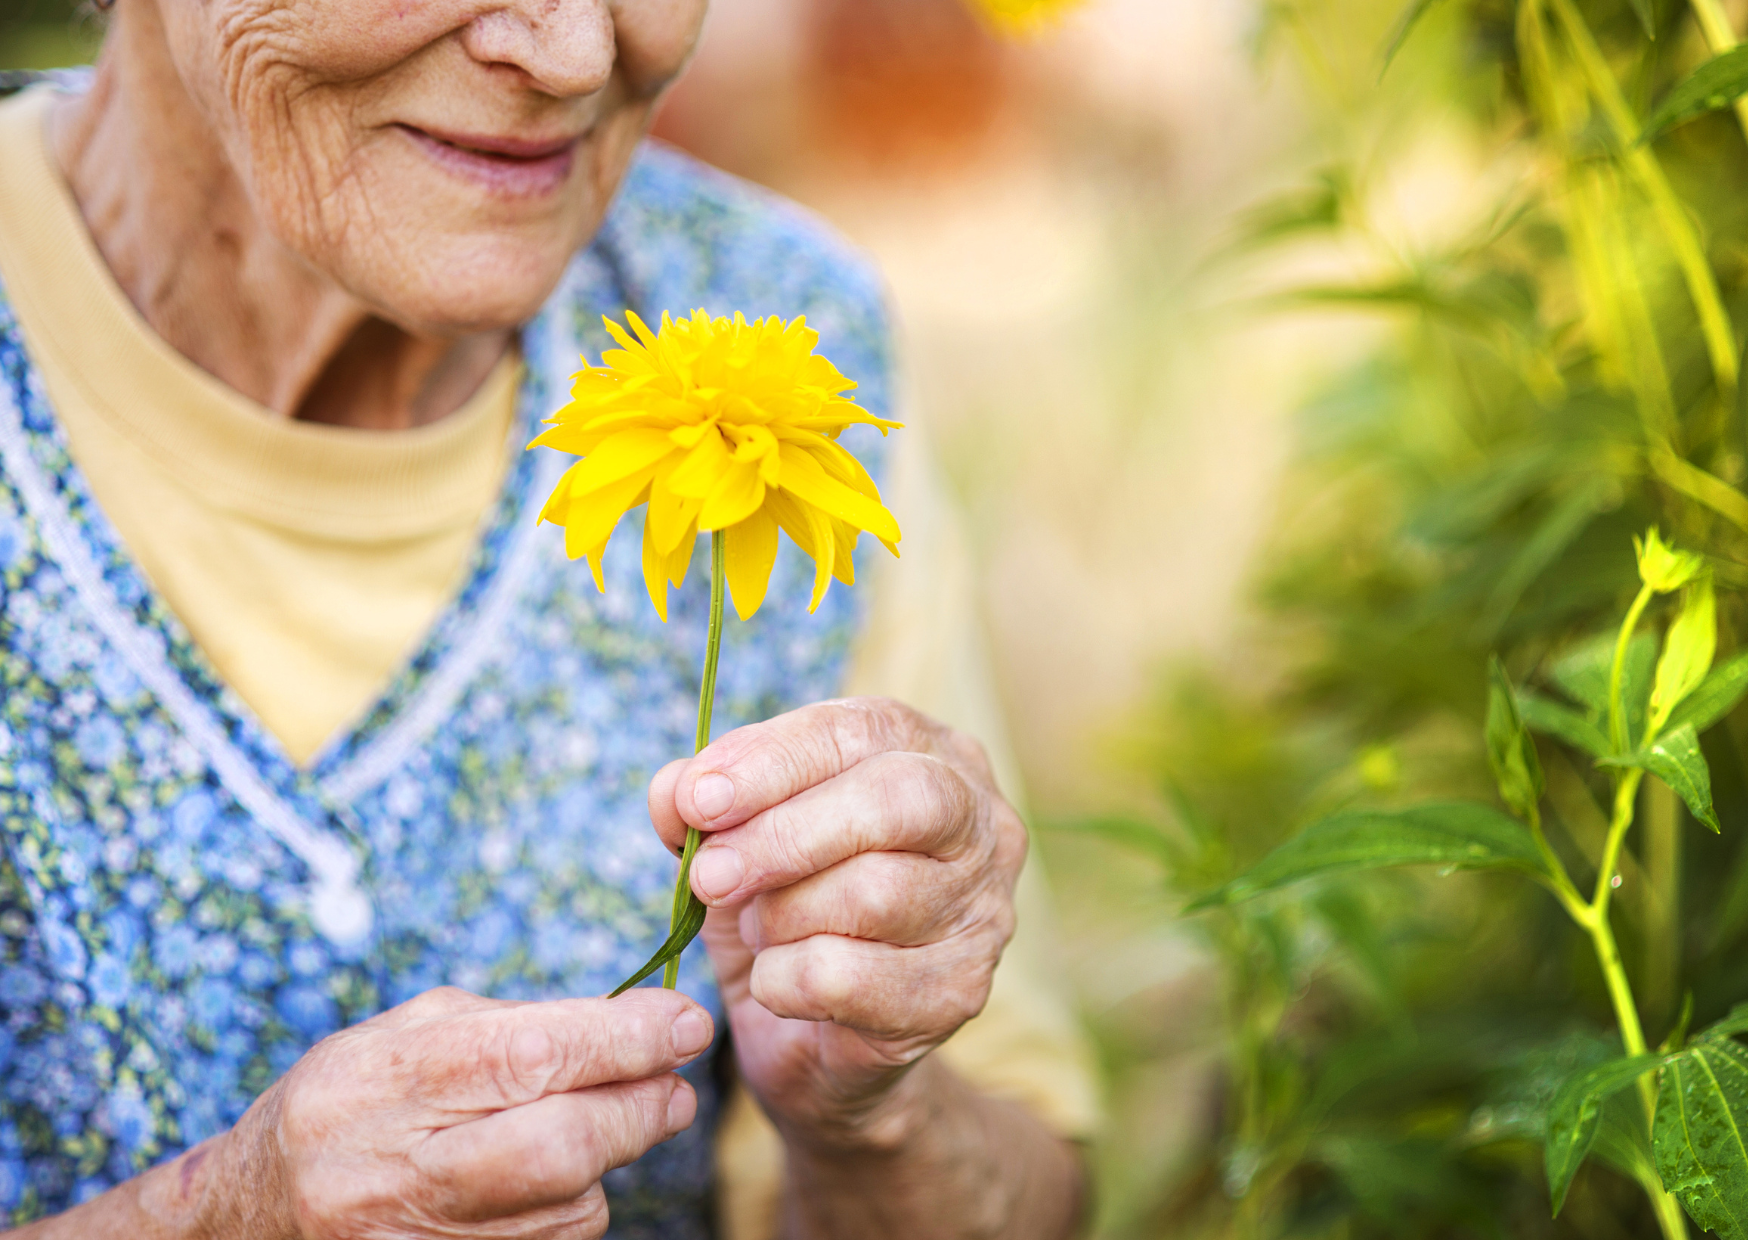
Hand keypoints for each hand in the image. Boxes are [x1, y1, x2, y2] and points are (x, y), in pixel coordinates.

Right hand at [222, 986, 712, 1237]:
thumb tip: (636, 1023)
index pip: (527, 1054)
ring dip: (606, 1166)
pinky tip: (548, 1186)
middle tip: (676, 1087)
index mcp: (383, 1081)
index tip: (683, 1022)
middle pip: (558, 1146)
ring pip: (566, 1210)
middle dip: (640, 1110)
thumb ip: (512, 1025)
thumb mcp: (406, 1036)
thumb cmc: (348, 1104)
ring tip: (594, 1130)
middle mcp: (391, 1170)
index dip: (623, 1037)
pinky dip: (569, 1212)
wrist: (253, 1218)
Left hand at [648, 697, 1027, 1147]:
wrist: (814, 1037)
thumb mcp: (735, 840)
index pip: (857, 731)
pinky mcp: (961, 992)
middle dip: (786, 836)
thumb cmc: (785, 907)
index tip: (698, 800)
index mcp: (925, 752)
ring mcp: (983, 909)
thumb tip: (676, 789)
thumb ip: (702, 801)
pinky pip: (856, 978)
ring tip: (758, 929)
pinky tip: (774, 983)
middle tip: (711, 875)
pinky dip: (788, 981)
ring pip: (876, 893)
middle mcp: (977, 821)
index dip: (771, 761)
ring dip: (785, 916)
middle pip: (896, 801)